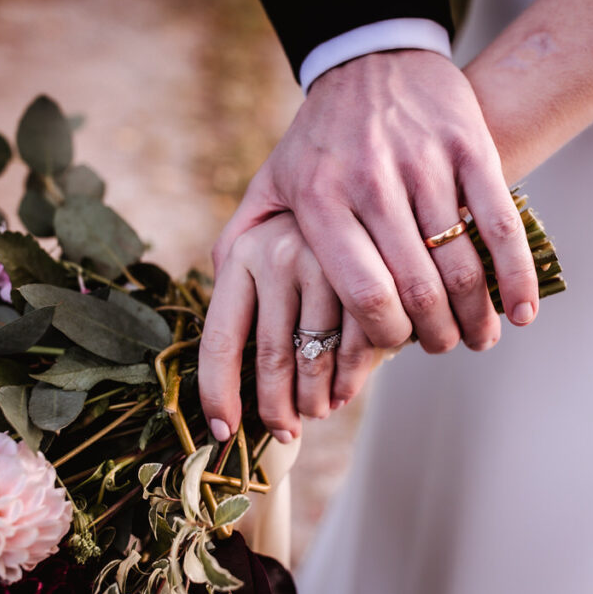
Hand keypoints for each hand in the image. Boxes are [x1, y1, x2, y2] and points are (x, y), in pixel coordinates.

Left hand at [199, 213, 377, 441]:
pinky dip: (351, 382)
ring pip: (316, 360)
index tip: (222, 432)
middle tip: (285, 431)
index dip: (218, 394)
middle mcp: (278, 254)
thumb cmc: (303, 213)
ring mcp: (327, 264)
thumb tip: (217, 362)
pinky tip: (344, 393)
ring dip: (315, 400)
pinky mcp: (375, 271)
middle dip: (276, 409)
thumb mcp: (258, 228)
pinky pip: (358, 348)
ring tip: (315, 411)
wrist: (364, 161)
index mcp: (242, 252)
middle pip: (270, 359)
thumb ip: (235, 273)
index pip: (219, 340)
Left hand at [212, 50, 538, 354]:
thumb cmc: (318, 138)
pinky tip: (522, 310)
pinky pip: (500, 223)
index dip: (388, 334)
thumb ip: (242, 237)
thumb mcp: (270, 181)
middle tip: (442, 346)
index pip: (362, 291)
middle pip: (418, 285)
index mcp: (320, 200)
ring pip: (462, 262)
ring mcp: (425, 162)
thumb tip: (217, 293)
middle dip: (436, 334)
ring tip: (479, 338)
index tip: (396, 347)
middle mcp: (372, 181)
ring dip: (477, 315)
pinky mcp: (469, 146)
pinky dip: (516, 275)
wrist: (370, 58)